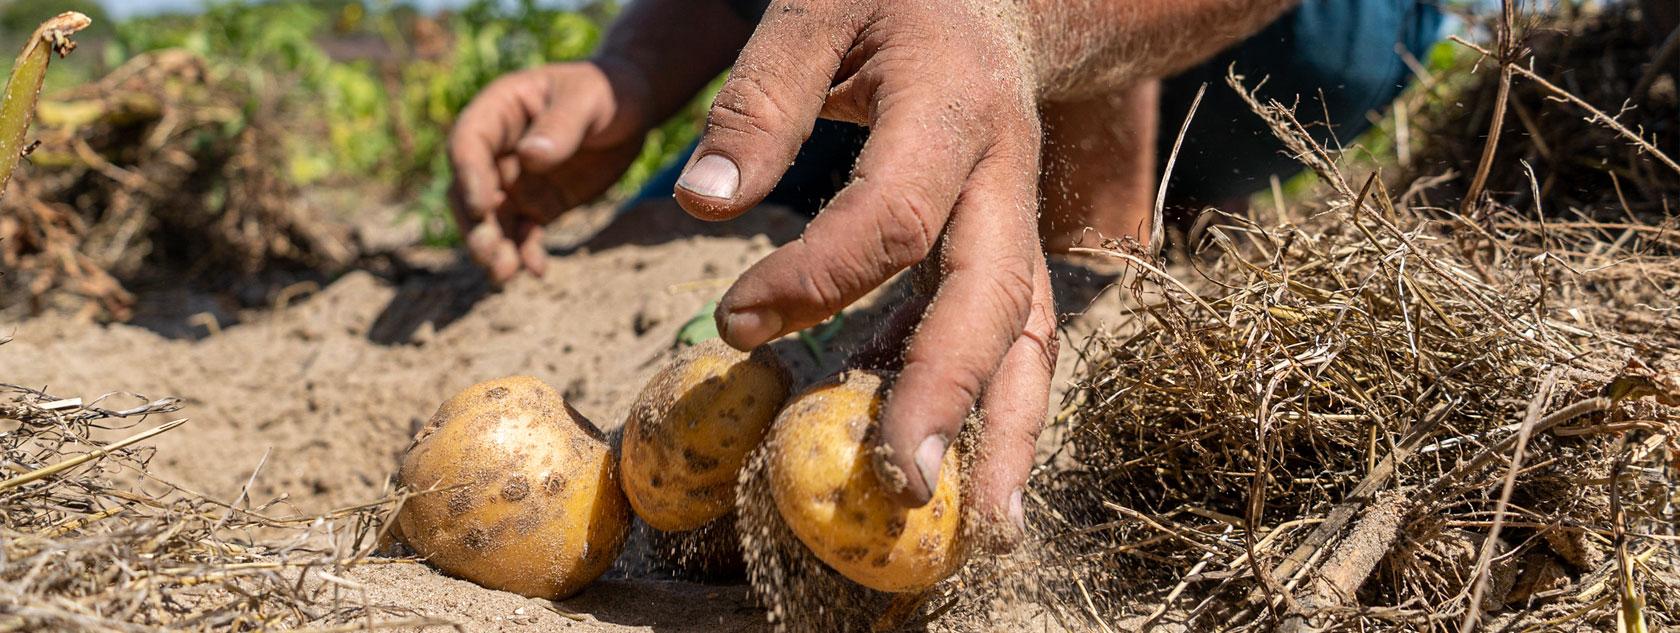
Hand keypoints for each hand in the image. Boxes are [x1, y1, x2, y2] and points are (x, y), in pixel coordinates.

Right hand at [448, 60, 649, 282]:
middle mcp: (497, 151)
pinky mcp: (538, 205)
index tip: (482, 207)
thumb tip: (529, 158)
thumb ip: (561, 126)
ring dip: (494, 248)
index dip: (469, 176)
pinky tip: (537, 270)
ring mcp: (515, 181)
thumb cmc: (604, 91)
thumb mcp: (587, 99)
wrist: (630, 110)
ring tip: (504, 276)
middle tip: (488, 255)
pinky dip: (526, 252)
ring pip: (493, 220)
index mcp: (498, 112)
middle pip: (471, 191)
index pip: (469, 145)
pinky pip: (524, 233)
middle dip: (476, 226)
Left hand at [672, 0, 1054, 533]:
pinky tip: (946, 456)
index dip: (812, 283)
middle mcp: (1000, 176)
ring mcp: (1014, 217)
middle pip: (993, 298)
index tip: (734, 325)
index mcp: (950, 109)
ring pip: (1027, 333)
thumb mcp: (814, 10)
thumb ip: (760, 101)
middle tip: (904, 485)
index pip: (890, 220)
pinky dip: (984, 400)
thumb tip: (704, 206)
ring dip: (1008, 430)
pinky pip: (1007, 331)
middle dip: (950, 396)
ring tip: (982, 522)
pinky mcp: (1007, 247)